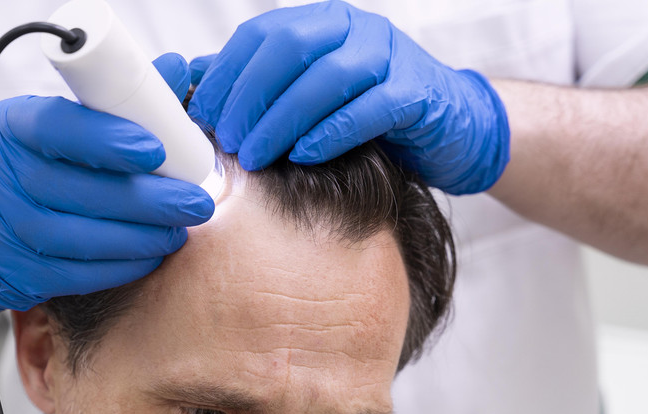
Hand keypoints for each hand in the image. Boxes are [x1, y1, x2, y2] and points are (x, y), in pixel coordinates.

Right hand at [0, 53, 212, 317]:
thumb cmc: (34, 163)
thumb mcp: (59, 123)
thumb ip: (115, 102)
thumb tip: (176, 71)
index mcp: (16, 126)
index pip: (59, 128)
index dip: (108, 140)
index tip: (156, 149)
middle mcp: (6, 176)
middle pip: (82, 189)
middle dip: (148, 199)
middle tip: (196, 201)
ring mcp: (11, 228)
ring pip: (84, 238)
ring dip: (142, 237)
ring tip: (180, 230)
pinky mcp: (22, 272)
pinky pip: (79, 274)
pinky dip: (122, 266)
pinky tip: (152, 254)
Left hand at [187, 0, 508, 194]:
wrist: (449, 129)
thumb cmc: (369, 117)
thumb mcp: (311, 99)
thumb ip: (262, 91)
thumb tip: (197, 93)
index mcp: (322, 24)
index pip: (262, 36)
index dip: (226, 74)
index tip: (200, 115)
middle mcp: (354, 29)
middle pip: (290, 49)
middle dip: (250, 96)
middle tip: (227, 140)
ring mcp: (389, 56)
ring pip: (327, 77)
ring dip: (283, 119)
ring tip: (254, 156)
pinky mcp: (416, 93)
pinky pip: (370, 109)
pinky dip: (332, 132)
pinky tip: (303, 156)